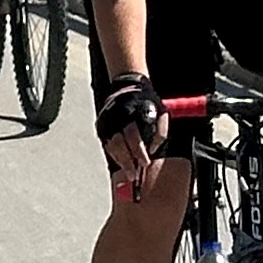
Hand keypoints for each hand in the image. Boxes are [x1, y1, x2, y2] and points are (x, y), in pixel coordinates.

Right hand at [95, 77, 167, 196]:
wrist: (127, 88)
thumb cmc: (147, 105)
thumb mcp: (161, 112)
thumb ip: (160, 131)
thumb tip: (153, 150)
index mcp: (133, 112)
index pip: (134, 135)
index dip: (139, 151)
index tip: (146, 163)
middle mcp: (118, 115)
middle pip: (121, 142)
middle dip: (129, 160)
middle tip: (135, 175)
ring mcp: (107, 120)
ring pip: (112, 145)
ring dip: (121, 161)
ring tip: (130, 174)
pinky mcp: (101, 125)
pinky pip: (107, 144)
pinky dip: (115, 155)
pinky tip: (123, 163)